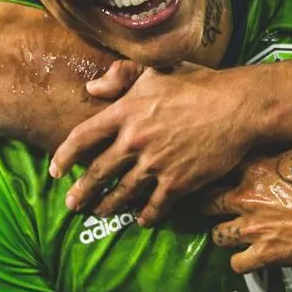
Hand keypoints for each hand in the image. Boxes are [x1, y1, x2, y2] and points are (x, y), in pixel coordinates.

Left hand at [50, 62, 260, 224]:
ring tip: (100, 212)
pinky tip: (141, 220)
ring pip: (123, 193)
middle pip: (98, 172)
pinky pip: (155, 206)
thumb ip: (120, 76)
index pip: (82, 138)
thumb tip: (93, 89)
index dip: (65, 156)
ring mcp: (155, 164)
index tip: (56, 171)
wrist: (236, 107)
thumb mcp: (155, 70)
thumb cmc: (196, 84)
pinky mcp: (178, 183)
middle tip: (72, 205)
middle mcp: (134, 140)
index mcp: (125, 111)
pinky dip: (146, 216)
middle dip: (82, 192)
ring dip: (109, 206)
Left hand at [204, 146, 291, 272]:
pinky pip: (236, 264)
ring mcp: (253, 228)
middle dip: (207, 204)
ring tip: (230, 232)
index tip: (215, 175)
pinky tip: (247, 256)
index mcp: (254, 168)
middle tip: (212, 206)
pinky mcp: (264, 255)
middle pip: (206, 201)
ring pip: (216, 236)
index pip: (218, 168)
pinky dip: (240, 261)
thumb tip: (274, 144)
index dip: (215, 172)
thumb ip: (281, 150)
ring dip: (223, 234)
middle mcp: (245, 197)